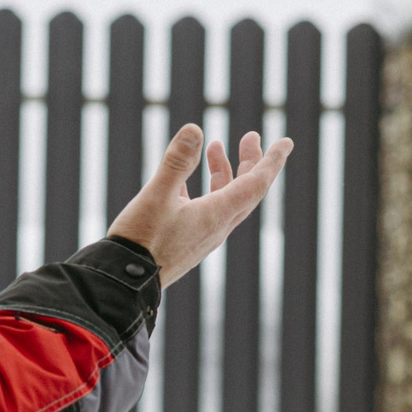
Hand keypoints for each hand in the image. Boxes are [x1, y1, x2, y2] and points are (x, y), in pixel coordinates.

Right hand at [105, 122, 291, 286]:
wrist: (125, 282)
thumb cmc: (141, 241)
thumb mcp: (156, 196)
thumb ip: (176, 162)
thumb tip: (195, 129)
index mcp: (217, 215)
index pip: (256, 183)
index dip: (272, 160)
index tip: (286, 142)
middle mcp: (216, 227)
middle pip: (246, 190)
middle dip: (250, 161)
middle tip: (251, 136)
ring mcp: (202, 236)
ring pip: (225, 199)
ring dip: (224, 172)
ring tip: (215, 147)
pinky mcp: (187, 242)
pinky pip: (205, 210)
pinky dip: (203, 189)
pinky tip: (184, 180)